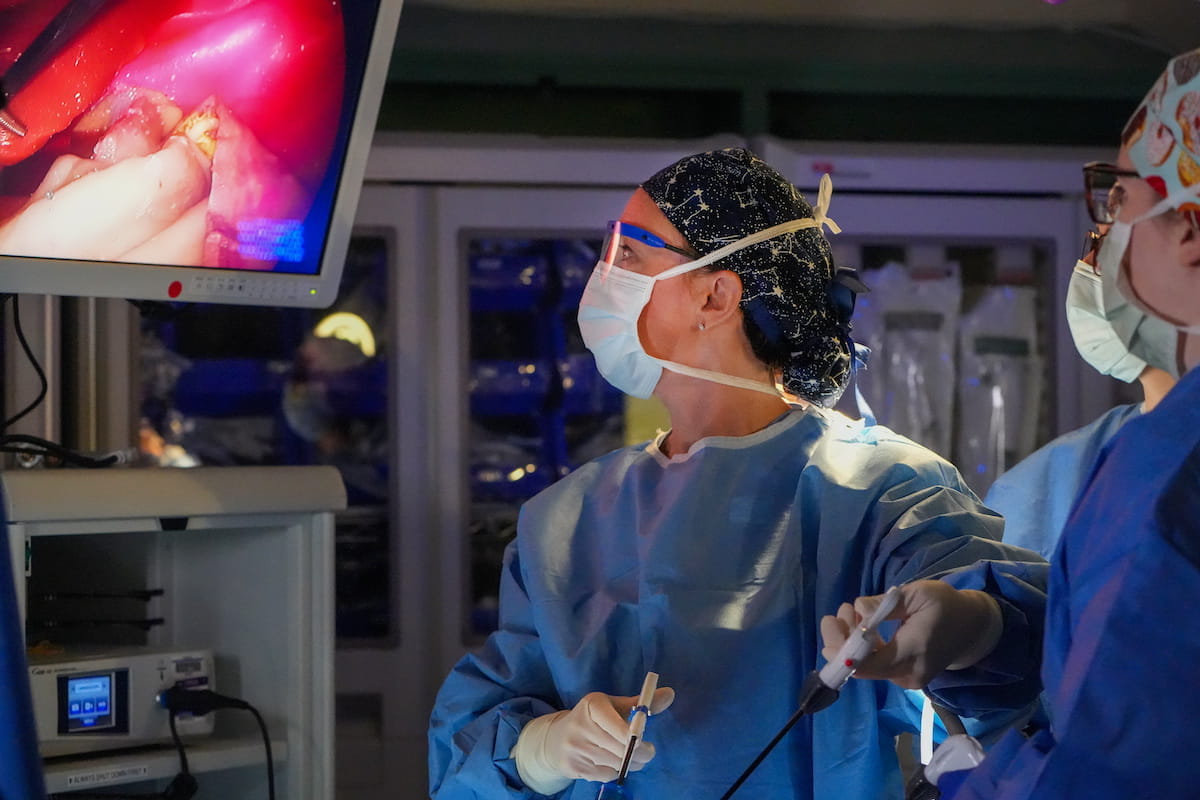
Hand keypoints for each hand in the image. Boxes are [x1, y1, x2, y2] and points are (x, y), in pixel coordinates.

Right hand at [512, 687, 674, 793]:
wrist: (556, 739)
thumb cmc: (593, 719)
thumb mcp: (613, 706)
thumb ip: (641, 704)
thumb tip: (670, 694)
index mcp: (592, 705)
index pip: (618, 726)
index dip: (636, 738)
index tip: (647, 743)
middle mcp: (580, 726)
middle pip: (620, 748)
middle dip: (640, 755)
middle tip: (648, 753)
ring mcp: (575, 748)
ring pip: (614, 763)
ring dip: (630, 764)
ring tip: (632, 758)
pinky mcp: (573, 767)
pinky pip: (605, 775)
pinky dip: (615, 772)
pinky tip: (613, 763)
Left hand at [819, 580, 1002, 689]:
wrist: (972, 627)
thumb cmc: (946, 606)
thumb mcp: (918, 594)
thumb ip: (885, 604)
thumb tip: (858, 610)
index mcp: (913, 651)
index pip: (868, 664)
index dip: (842, 650)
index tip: (832, 623)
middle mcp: (908, 673)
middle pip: (861, 668)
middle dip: (841, 641)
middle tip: (838, 612)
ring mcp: (906, 679)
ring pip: (865, 667)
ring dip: (850, 642)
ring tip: (847, 612)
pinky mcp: (903, 677)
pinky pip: (875, 666)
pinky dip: (862, 648)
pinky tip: (859, 626)